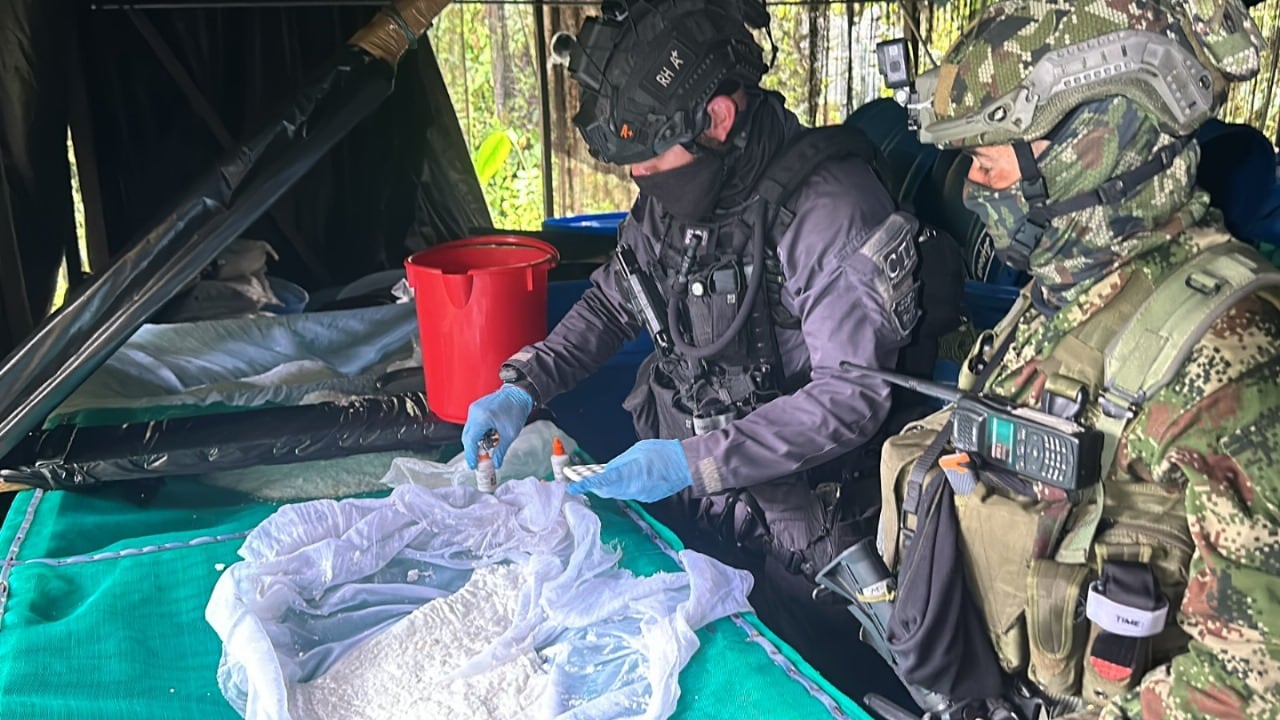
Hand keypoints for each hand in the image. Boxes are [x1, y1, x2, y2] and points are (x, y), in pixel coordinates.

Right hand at [461, 384, 532, 468]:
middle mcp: (474, 412)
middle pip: (467, 437)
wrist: (519, 394)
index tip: (473, 465)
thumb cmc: (516, 409)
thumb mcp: (510, 434)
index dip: (471, 455)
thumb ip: (501, 451)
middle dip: (473, 450)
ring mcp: (474, 408)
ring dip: (476, 441)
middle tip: (480, 460)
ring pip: (469, 431)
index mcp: (481, 417)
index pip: (470, 441)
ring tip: (488, 447)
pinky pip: (473, 424)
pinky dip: (478, 433)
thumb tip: (496, 463)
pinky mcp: (476, 408)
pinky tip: (488, 437)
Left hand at [566, 439, 691, 502]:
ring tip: (597, 479)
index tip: (573, 486)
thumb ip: (620, 462)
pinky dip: (620, 489)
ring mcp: (641, 495)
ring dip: (606, 488)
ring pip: (617, 494)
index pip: (603, 481)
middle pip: (607, 491)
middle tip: (582, 479)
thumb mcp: (637, 450)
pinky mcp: (646, 498)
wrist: (685, 465)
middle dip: (594, 486)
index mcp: (631, 472)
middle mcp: (634, 488)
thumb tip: (607, 470)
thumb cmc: (662, 453)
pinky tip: (619, 481)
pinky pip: (628, 494)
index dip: (586, 484)